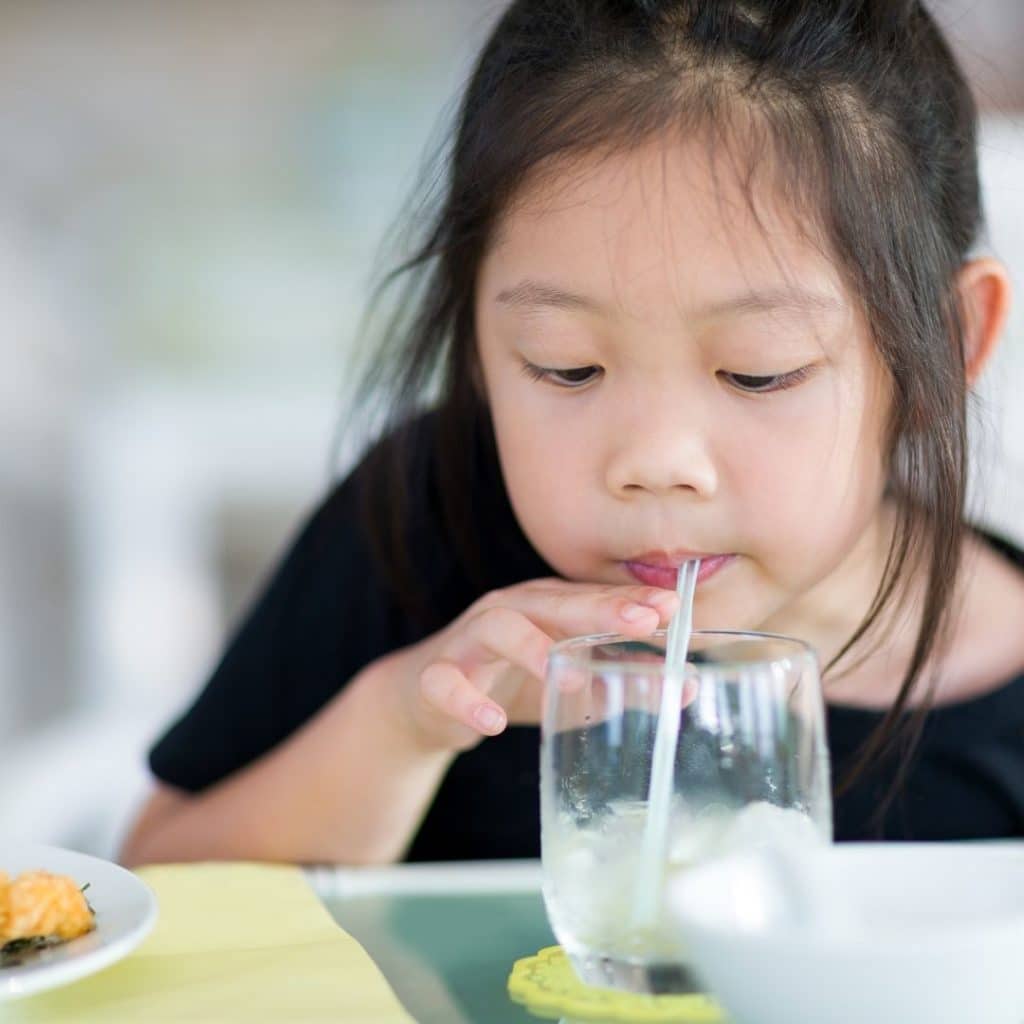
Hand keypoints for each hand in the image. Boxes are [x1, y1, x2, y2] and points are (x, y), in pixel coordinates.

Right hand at [387, 578, 679, 751]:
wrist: (426, 699)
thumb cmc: (509, 681)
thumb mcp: (570, 683)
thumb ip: (623, 682)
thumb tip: (685, 687)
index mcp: (544, 607)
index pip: (591, 597)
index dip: (629, 599)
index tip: (671, 608)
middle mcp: (508, 611)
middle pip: (552, 601)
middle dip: (597, 610)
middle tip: (641, 622)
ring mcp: (469, 640)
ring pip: (497, 628)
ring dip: (532, 649)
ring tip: (567, 679)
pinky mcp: (435, 676)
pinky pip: (446, 682)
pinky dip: (468, 701)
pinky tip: (492, 722)